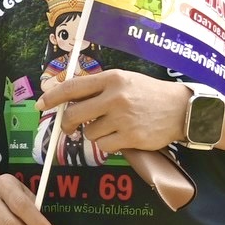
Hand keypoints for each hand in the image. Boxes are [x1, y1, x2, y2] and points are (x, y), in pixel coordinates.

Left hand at [41, 70, 189, 162]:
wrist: (183, 109)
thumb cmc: (148, 94)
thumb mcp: (124, 80)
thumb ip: (97, 87)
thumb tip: (65, 97)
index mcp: (112, 78)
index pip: (72, 87)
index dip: (52, 97)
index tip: (41, 105)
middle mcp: (116, 97)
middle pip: (73, 114)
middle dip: (67, 123)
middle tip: (69, 126)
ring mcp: (123, 118)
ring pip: (88, 133)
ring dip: (94, 133)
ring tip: (112, 126)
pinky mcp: (131, 137)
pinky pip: (103, 146)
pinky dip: (108, 144)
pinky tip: (121, 136)